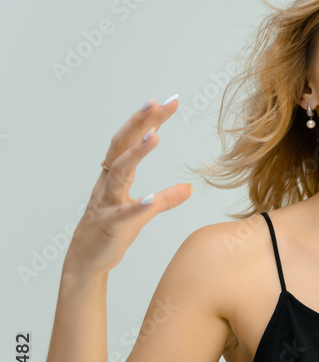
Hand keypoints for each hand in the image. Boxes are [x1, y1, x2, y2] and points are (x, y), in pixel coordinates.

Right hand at [66, 97, 191, 275]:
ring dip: (137, 154)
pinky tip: (152, 199)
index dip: (147, 121)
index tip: (167, 102)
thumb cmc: (112, 230)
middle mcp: (108, 184)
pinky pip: (125, 213)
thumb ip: (165, 198)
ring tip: (155, 136)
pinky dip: (139, 205)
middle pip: (121, 146)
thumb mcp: (143, 212)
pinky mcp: (111, 225)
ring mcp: (107, 203)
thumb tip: (189, 188)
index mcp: (115, 176)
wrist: (87, 259)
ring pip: (120, 172)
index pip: (131, 141)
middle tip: (157, 103)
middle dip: (138, 123)